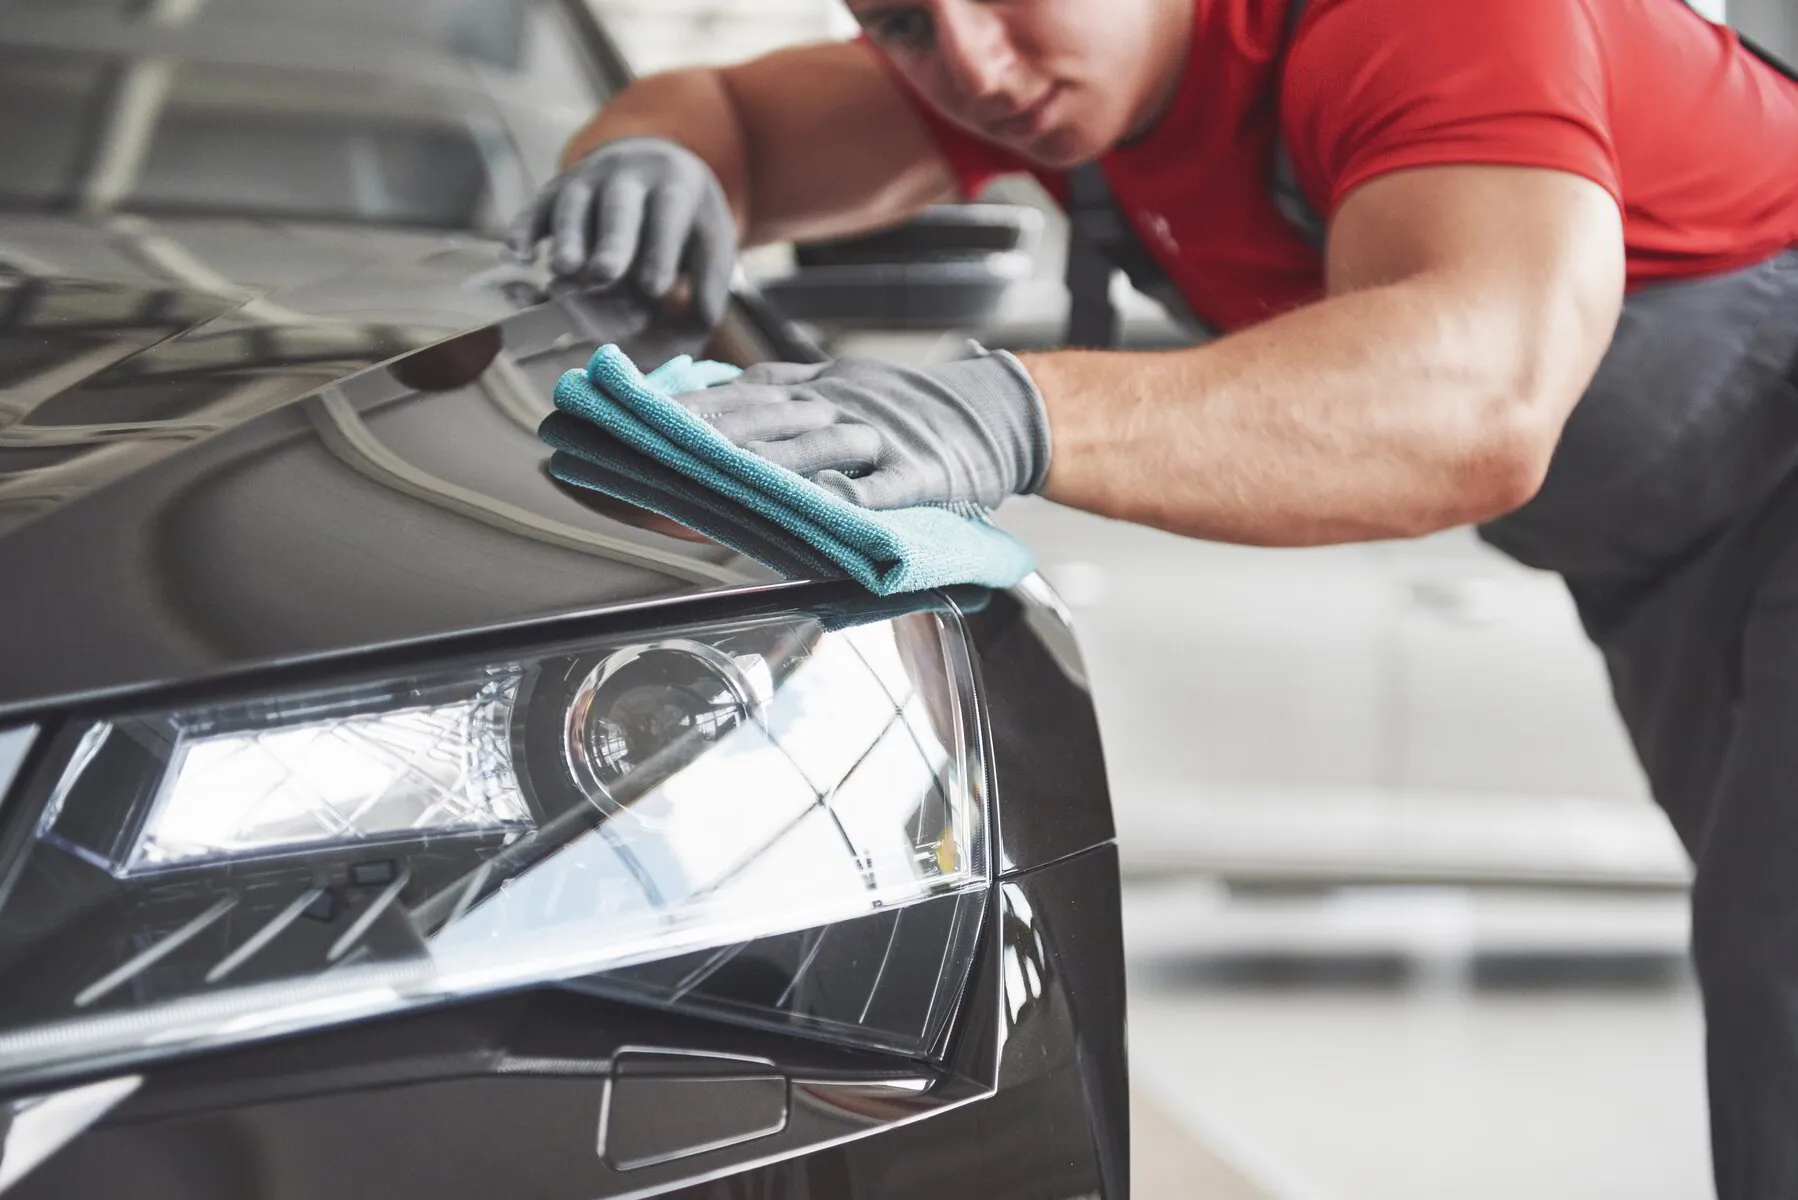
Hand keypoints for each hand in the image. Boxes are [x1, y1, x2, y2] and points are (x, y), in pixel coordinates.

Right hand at [506, 137, 736, 325]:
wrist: (652, 163)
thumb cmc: (686, 220)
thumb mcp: (711, 238)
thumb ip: (712, 278)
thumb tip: (704, 319)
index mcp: (673, 183)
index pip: (667, 213)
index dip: (660, 249)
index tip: (655, 288)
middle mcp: (627, 173)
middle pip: (617, 205)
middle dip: (612, 239)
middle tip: (605, 274)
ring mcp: (586, 178)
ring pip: (573, 203)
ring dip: (567, 236)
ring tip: (563, 271)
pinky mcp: (554, 190)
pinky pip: (535, 207)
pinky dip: (523, 228)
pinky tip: (515, 256)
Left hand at [670, 345, 1051, 511]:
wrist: (996, 412)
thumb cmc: (910, 409)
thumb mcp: (842, 382)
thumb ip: (782, 387)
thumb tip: (711, 387)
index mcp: (819, 389)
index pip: (745, 393)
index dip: (695, 404)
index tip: (643, 415)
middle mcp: (842, 407)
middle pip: (769, 416)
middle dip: (713, 431)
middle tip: (659, 444)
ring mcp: (883, 439)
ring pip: (820, 447)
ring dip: (771, 460)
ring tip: (724, 473)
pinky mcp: (925, 473)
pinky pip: (890, 485)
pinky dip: (861, 494)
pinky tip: (832, 505)